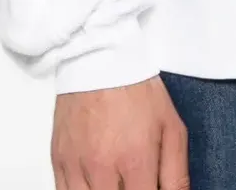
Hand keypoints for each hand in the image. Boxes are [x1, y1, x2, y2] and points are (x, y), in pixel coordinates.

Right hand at [51, 75, 188, 189]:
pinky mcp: (58, 161)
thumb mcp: (172, 127)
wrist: (101, 59)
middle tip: (134, 181)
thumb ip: (176, 173)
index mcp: (135, 161)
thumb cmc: (138, 91)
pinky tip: (96, 183)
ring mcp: (76, 167)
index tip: (150, 187)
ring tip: (117, 180)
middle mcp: (102, 169)